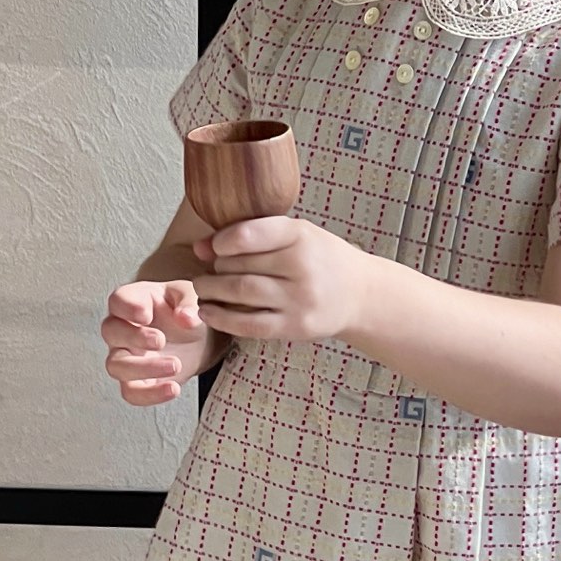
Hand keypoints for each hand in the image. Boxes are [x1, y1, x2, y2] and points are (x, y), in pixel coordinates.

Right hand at [102, 278, 209, 404]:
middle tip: (161, 340)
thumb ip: (189, 303)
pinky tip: (173, 388)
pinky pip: (131, 392)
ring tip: (175, 365)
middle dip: (134, 337)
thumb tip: (185, 318)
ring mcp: (125, 356)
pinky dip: (150, 394)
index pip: (118, 300)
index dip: (127, 307)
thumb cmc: (187, 310)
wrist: (199, 338)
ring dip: (142, 368)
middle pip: (111, 331)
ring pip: (116, 366)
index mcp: (133, 301)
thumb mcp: (192, 297)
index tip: (146, 315)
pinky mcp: (136, 380)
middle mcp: (122, 328)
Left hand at [190, 216, 370, 342]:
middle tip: (207, 271)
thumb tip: (200, 247)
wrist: (360, 294)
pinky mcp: (296, 326)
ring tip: (203, 289)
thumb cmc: (320, 258)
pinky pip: (250, 324)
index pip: (249, 234)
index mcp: (301, 235)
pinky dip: (223, 318)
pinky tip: (209, 312)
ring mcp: (299, 299)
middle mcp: (302, 266)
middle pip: (240, 265)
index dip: (221, 242)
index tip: (213, 247)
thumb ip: (251, 236)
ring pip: (241, 293)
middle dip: (216, 269)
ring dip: (212, 291)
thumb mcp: (296, 235)